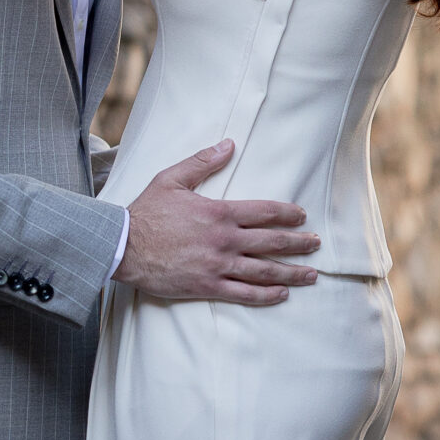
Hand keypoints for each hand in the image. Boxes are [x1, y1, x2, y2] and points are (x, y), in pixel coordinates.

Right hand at [116, 141, 319, 306]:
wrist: (123, 246)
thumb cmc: (146, 212)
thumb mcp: (172, 179)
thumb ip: (203, 162)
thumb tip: (228, 144)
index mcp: (219, 212)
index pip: (265, 212)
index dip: (288, 214)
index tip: (302, 216)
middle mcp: (225, 240)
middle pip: (273, 242)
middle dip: (299, 244)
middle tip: (316, 244)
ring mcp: (218, 265)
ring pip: (265, 271)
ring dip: (292, 273)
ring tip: (311, 274)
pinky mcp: (208, 286)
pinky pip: (244, 294)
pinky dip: (266, 295)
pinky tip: (281, 295)